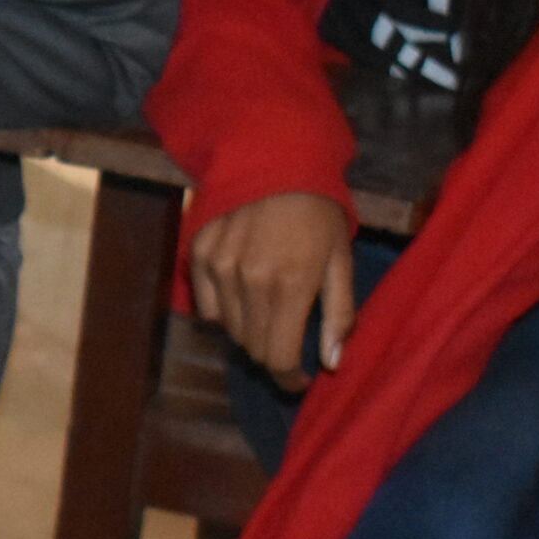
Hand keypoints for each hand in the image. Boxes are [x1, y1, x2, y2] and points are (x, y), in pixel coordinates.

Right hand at [189, 192, 354, 388]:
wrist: (274, 158)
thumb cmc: (317, 211)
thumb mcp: (340, 260)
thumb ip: (338, 314)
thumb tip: (331, 363)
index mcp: (291, 285)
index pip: (278, 357)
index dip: (289, 378)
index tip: (299, 379)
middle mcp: (250, 281)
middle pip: (252, 347)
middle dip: (272, 353)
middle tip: (287, 339)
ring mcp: (219, 267)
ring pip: (229, 330)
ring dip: (250, 332)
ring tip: (266, 311)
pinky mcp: (198, 254)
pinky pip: (207, 307)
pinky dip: (224, 311)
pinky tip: (242, 293)